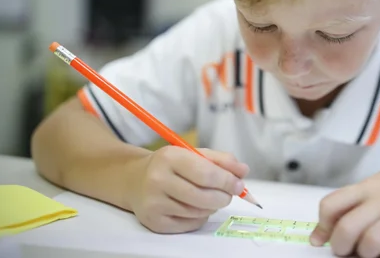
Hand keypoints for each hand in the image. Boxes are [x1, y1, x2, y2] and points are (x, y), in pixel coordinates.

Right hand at [125, 146, 248, 233]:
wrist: (135, 180)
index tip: (239, 185)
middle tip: (228, 194)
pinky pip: (190, 224)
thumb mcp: (193, 154)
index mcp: (170, 157)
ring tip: (209, 197)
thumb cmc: (171, 166)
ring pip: (198, 212)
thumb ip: (221, 160)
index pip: (206, 173)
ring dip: (212, 206)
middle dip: (223, 197)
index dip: (227, 181)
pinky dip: (200, 217)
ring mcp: (154, 202)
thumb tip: (243, 171)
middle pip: (203, 196)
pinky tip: (195, 207)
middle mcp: (158, 179)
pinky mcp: (154, 222)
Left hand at [310, 153, 379, 257]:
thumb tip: (318, 239)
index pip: (331, 205)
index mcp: (368, 188)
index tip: (326, 239)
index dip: (324, 226)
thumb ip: (349, 207)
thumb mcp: (376, 187)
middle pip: (348, 228)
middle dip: (341, 247)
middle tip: (348, 251)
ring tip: (372, 253)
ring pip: (372, 242)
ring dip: (367, 254)